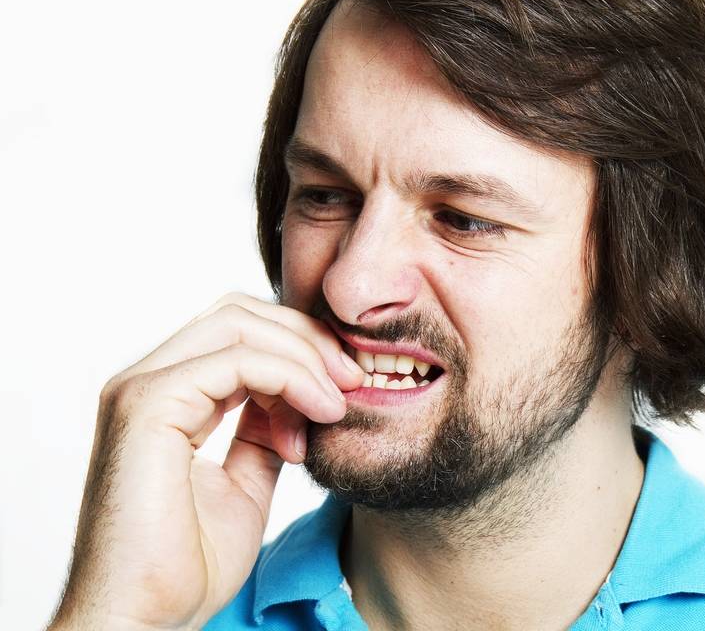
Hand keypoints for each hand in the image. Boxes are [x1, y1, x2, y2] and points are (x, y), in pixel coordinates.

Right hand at [47, 292, 364, 630]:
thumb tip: (301, 399)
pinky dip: (291, 377)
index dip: (300, 346)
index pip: (238, 331)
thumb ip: (264, 431)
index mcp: (163, 396)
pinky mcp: (147, 406)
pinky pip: (237, 360)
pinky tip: (320, 411)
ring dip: (305, 355)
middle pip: (240, 313)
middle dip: (308, 338)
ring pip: (240, 324)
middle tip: (355, 379)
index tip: (347, 385)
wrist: (145, 620)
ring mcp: (140, 389)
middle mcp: (144, 381)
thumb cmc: (185, 565)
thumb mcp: (245, 482)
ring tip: (342, 400)